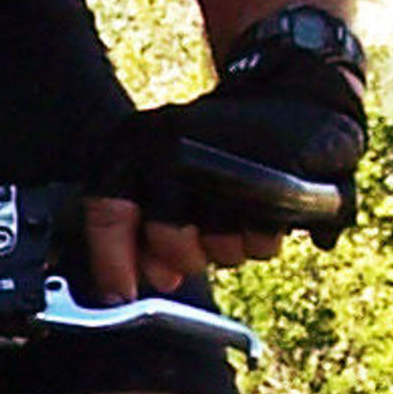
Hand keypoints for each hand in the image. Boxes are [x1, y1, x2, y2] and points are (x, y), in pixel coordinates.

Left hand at [76, 22, 365, 302]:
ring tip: (230, 214)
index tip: (122, 296)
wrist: (283, 97)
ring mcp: (221, 164)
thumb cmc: (209, 145)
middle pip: (170, 243)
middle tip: (195, 245)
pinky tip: (257, 210)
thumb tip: (124, 287)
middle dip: (186, 257)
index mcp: (133, 143)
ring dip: (226, 246)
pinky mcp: (270, 181)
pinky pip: (259, 243)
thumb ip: (134, 224)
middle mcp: (171, 148)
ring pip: (218, 249)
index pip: (108, 212)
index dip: (113, 264)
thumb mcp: (155, 169)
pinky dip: (260, 238)